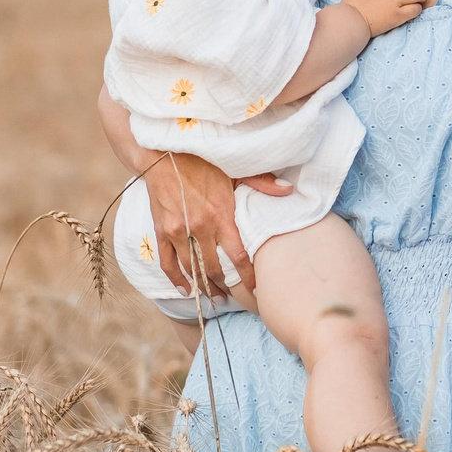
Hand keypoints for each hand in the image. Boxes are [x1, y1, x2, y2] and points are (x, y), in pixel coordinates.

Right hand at [143, 150, 249, 297]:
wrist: (165, 152)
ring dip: (203, 287)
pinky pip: (168, 263)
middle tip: (231, 299)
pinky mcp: (162, 231)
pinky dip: (176, 279)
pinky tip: (185, 290)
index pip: (239, 256)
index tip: (255, 291)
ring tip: (213, 297)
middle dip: (224, 287)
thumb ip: (262, 183)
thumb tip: (289, 190)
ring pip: (192, 269)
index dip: (248, 277)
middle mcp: (200, 227)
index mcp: (222, 215)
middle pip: (214, 268)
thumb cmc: (203, 161)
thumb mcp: (235, 170)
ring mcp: (179, 231)